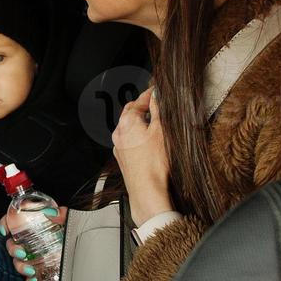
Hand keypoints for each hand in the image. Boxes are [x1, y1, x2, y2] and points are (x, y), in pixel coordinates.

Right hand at [0, 208, 67, 280]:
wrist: (82, 249)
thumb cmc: (72, 231)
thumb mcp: (69, 219)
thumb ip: (63, 214)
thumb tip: (53, 214)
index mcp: (33, 224)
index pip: (14, 220)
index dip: (5, 223)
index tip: (5, 231)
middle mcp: (30, 240)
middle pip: (13, 243)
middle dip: (13, 250)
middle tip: (22, 254)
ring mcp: (34, 255)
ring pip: (19, 261)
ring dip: (21, 267)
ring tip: (30, 270)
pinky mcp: (40, 268)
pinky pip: (30, 275)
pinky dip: (30, 279)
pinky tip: (34, 280)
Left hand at [112, 89, 173, 225]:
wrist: (146, 190)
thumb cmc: (154, 163)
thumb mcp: (161, 131)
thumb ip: (157, 111)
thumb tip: (156, 97)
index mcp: (127, 122)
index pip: (138, 101)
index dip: (149, 94)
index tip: (156, 91)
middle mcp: (119, 133)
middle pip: (130, 113)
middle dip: (141, 106)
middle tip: (154, 103)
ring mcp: (119, 147)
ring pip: (128, 127)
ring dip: (139, 121)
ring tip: (153, 121)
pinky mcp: (122, 158)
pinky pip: (128, 140)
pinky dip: (136, 134)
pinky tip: (147, 140)